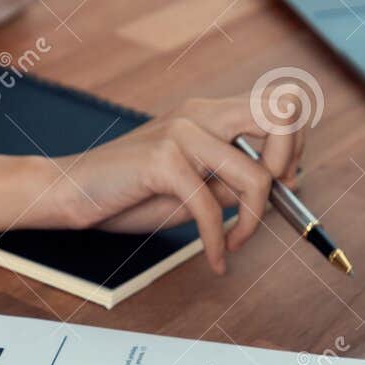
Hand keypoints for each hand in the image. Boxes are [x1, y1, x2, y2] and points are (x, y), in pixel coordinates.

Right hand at [0, 95, 306, 273]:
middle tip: (273, 200)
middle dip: (290, 163)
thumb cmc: (131, 192)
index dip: (295, 146)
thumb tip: (285, 188)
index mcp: (212, 113)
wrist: (69, 192)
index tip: (281, 184)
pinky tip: (215, 259)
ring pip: (256, 173)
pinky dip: (219, 243)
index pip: (282, 105)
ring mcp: (182, 133)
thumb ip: (233, 180)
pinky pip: (212, 208)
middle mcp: (202, 114)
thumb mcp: (195, 187)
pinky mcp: (162, 161)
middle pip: (283, 112)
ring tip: (235, 241)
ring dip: (256, 220)